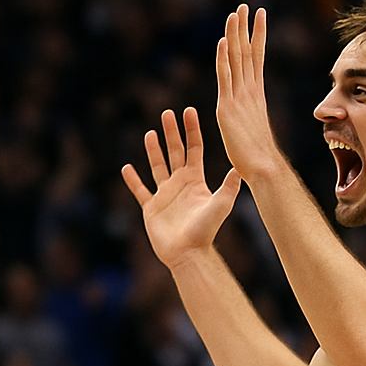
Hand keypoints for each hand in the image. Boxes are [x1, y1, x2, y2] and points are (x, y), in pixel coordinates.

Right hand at [122, 106, 240, 270]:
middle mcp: (180, 184)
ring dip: (153, 150)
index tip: (189, 111)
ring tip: (150, 133)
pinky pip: (140, 190)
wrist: (188, 253)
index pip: (194, 149)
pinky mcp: (151, 208)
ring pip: (157, 166)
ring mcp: (165, 195)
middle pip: (175, 152)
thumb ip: (229, 187)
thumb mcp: (220, 205)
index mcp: (196, 180)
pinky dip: (133, 180)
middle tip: (167, 113)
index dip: (192, 131)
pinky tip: (126, 168)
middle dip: (171, 133)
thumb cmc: (206, 231)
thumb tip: (239, 168)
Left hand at [216, 5, 277, 180]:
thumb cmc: (260, 158)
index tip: (259, 16)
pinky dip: (225, 57)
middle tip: (246, 6)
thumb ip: (250, 122)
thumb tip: (251, 124)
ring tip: (237, 12)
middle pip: (248, 52)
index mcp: (256, 95)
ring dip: (236, 34)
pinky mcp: (227, 107)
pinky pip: (225, 77)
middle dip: (247, 28)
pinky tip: (225, 40)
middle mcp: (249, 92)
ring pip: (237, 59)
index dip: (257, 35)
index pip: (256, 58)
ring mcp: (239, 98)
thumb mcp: (252, 132)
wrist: (262, 167)